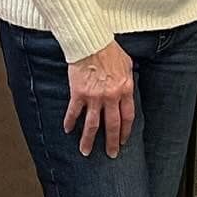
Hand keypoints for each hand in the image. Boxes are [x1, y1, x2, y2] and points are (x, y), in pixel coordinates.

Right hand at [63, 41, 134, 158]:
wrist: (91, 42)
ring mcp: (94, 97)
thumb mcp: (127, 64)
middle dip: (112, 142)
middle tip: (111, 154)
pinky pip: (74, 112)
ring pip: (93, 125)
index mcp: (125, 89)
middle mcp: (111, 97)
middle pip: (112, 126)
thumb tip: (127, 87)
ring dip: (89, 140)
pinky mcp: (79, 94)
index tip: (123, 141)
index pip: (128, 117)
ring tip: (86, 152)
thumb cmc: (109, 50)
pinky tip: (68, 130)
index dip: (126, 131)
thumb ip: (128, 79)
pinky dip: (70, 122)